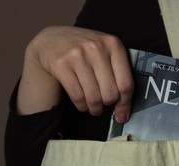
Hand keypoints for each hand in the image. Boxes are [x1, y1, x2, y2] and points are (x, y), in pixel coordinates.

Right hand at [17, 26, 132, 122]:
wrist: (52, 39)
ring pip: (94, 97)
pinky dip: (82, 106)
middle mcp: (97, 48)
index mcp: (114, 44)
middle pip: (110, 93)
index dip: (125, 103)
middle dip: (108, 105)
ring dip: (95, 108)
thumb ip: (119, 76)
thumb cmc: (85, 50)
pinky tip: (83, 104)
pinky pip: (77, 96)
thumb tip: (123, 112)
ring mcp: (77, 55)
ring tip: (94, 107)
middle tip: (104, 105)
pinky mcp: (61, 64)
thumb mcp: (107, 54)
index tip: (123, 113)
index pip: (126, 84)